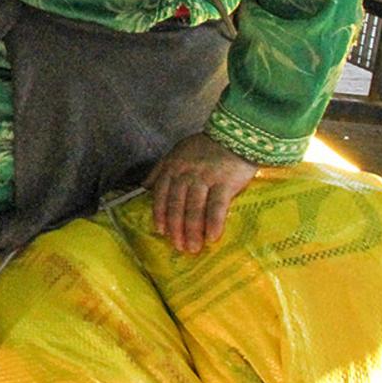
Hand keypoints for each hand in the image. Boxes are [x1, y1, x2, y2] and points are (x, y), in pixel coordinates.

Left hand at [144, 133, 257, 253]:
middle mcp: (186, 173)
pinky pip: (217, 207)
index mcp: (173, 166)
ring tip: (193, 248)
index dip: (160, 214)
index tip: (161, 231)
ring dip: (192, 231)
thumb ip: (160, 168)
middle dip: (176, 228)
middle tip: (179, 246)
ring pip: (194, 208)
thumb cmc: (206, 146)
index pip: (162, 194)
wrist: (237, 135)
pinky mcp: (225, 183)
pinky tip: (212, 237)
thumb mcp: (178, 151)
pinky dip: (213, 223)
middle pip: (177, 205)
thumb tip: (144, 186)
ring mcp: (205, 178)